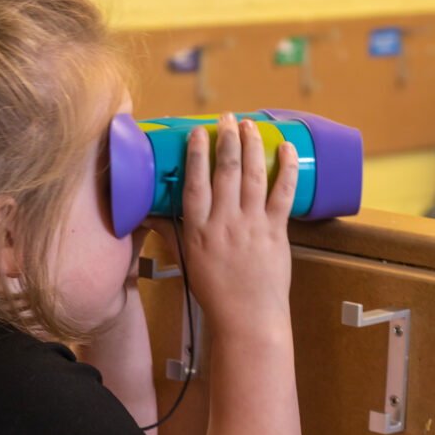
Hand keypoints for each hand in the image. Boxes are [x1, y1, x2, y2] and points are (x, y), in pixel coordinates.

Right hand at [179, 113, 297, 335]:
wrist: (247, 316)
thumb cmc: (215, 291)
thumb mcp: (185, 260)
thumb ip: (169, 233)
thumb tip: (148, 216)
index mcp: (199, 230)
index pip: (195, 184)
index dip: (196, 154)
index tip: (198, 132)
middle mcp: (224, 223)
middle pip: (226, 172)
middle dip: (228, 140)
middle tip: (228, 118)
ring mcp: (252, 226)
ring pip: (253, 176)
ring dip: (253, 146)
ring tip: (250, 125)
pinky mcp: (276, 232)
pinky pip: (283, 193)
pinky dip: (287, 168)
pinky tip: (287, 148)